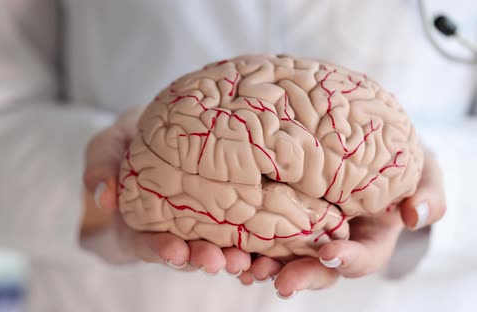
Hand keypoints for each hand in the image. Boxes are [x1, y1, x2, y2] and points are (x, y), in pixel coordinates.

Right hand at [82, 108, 251, 274]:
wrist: (152, 131)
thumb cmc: (126, 141)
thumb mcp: (105, 148)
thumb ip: (100, 169)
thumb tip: (103, 198)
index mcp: (138, 223)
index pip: (147, 243)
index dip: (161, 249)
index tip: (175, 252)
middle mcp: (170, 229)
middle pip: (188, 252)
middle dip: (203, 258)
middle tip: (220, 261)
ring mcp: (198, 222)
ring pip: (216, 245)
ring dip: (232, 255)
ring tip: (248, 259)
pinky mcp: (222, 208)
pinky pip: (238, 226)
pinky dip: (254, 239)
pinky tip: (270, 244)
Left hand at [242, 148, 445, 298]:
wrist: (366, 149)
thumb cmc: (399, 164)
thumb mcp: (422, 174)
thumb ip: (426, 195)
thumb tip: (416, 215)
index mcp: (368, 240)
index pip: (361, 258)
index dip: (348, 260)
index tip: (331, 254)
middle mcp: (334, 242)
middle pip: (315, 266)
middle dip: (297, 275)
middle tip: (278, 280)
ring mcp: (305, 231)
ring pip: (283, 255)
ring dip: (264, 265)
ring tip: (243, 266)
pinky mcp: (279, 213)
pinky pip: (262, 231)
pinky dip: (245, 239)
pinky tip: (228, 242)